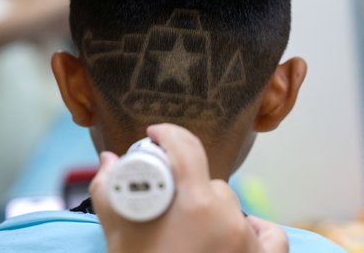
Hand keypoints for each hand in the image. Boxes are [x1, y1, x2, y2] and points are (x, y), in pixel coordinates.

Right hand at [90, 123, 287, 252]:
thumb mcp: (116, 234)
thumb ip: (107, 188)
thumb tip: (109, 160)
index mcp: (193, 203)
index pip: (186, 146)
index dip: (168, 134)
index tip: (155, 136)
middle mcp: (228, 217)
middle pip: (206, 181)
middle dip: (183, 187)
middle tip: (164, 207)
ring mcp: (249, 241)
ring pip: (230, 205)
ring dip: (211, 209)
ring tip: (189, 233)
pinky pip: (268, 234)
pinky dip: (254, 230)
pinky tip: (237, 234)